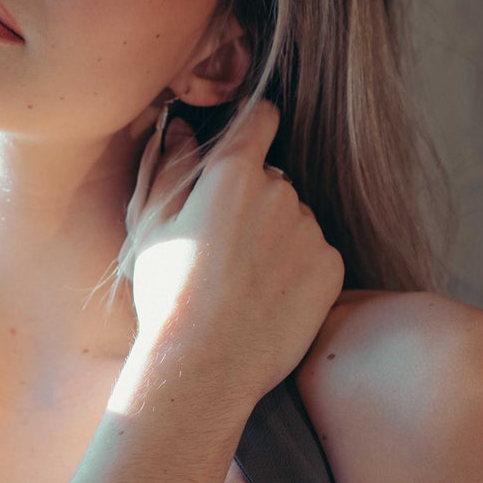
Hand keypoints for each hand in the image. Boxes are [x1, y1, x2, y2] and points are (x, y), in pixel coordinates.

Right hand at [123, 99, 344, 400]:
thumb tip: (182, 128)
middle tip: (223, 245)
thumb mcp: (151, 225)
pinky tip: (266, 297)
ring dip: (276, 235)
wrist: (204, 365)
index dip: (252, 125)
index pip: (260, 117)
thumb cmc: (167, 294)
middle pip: (273, 178)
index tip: (244, 142)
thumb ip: (170, 166)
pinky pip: (315, 253)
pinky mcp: (331, 268)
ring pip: (294, 218)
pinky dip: (297, 268)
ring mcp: (310, 230)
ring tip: (243, 280)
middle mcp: (281, 192)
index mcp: (233, 173)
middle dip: (253, 198)